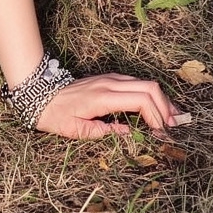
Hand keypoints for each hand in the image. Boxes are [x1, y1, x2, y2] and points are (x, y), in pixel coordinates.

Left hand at [34, 72, 183, 138]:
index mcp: (102, 97)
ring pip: (146, 83)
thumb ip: (106, 132)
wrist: (39, 95)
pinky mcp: (109, 79)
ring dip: (161, 100)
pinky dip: (151, 95)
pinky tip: (155, 109)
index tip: (161, 133)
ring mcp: (110, 79)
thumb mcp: (77, 130)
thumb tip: (130, 132)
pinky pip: (137, 83)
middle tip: (173, 127)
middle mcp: (109, 83)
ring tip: (170, 119)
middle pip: (150, 88)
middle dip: (166, 107)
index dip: (156, 116)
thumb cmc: (55, 115)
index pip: (141, 100)